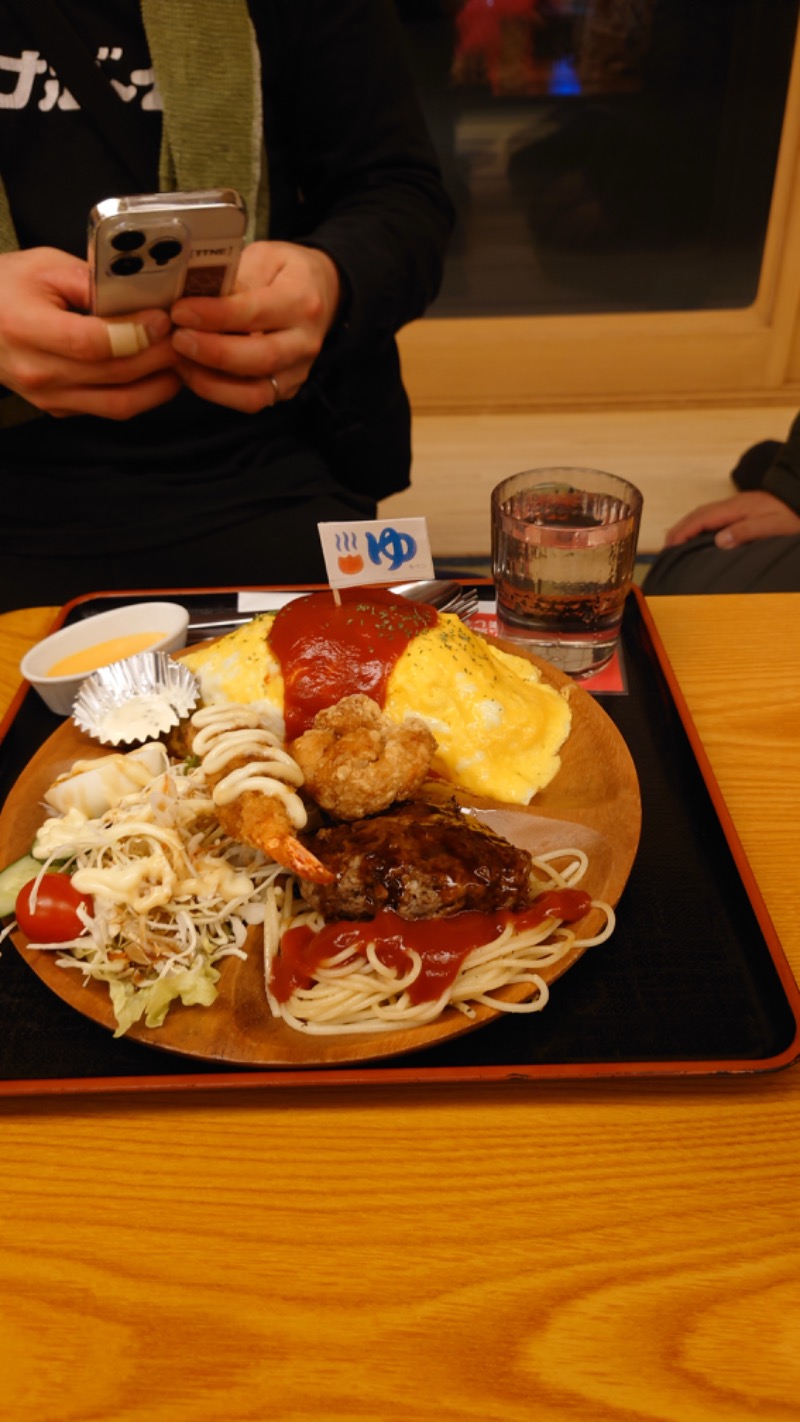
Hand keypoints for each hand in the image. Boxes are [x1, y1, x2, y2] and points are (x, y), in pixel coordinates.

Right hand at [0, 248, 179, 418]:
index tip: (162, 319)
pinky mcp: (58, 408)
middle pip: (114, 376)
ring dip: (158, 385)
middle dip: (159, 357)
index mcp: (27, 329)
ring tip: (177, 360)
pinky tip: (154, 372)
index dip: (135, 333)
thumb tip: (140, 294)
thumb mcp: (44, 266)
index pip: (92, 343)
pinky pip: (108, 409)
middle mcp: (38, 372)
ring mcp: (48, 397)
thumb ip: (92, 281)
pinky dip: (139, 394)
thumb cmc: (5, 287)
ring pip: (118, 404)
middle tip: (184, 337)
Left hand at [170, 241, 341, 412]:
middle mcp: (304, 342)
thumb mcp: (264, 257)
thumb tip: (198, 298)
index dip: (214, 315)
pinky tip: (193, 372)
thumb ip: (235, 279)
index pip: (256, 313)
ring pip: (254, 393)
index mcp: (301, 301)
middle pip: (259, 359)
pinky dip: (217, 391)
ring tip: (180, 360)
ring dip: (210, 382)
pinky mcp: (285, 390)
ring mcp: (297, 371)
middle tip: (177, 340)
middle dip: (212, 353)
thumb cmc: (286, 272)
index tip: (180, 311)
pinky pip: (250, 401)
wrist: (322, 293)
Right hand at [664, 490, 799, 548]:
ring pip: (705, 513)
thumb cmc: (792, 515)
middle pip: (699, 514)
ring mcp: (737, 505)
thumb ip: (745, 532)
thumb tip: (718, 540)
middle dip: (680, 528)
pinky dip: (699, 523)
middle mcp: (733, 504)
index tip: (670, 545)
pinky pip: (713, 515)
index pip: (702, 518)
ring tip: (677, 540)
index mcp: (737, 508)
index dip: (684, 531)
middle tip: (666, 546)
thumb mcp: (772, 526)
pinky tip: (700, 532)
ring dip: (688, 525)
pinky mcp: (742, 508)